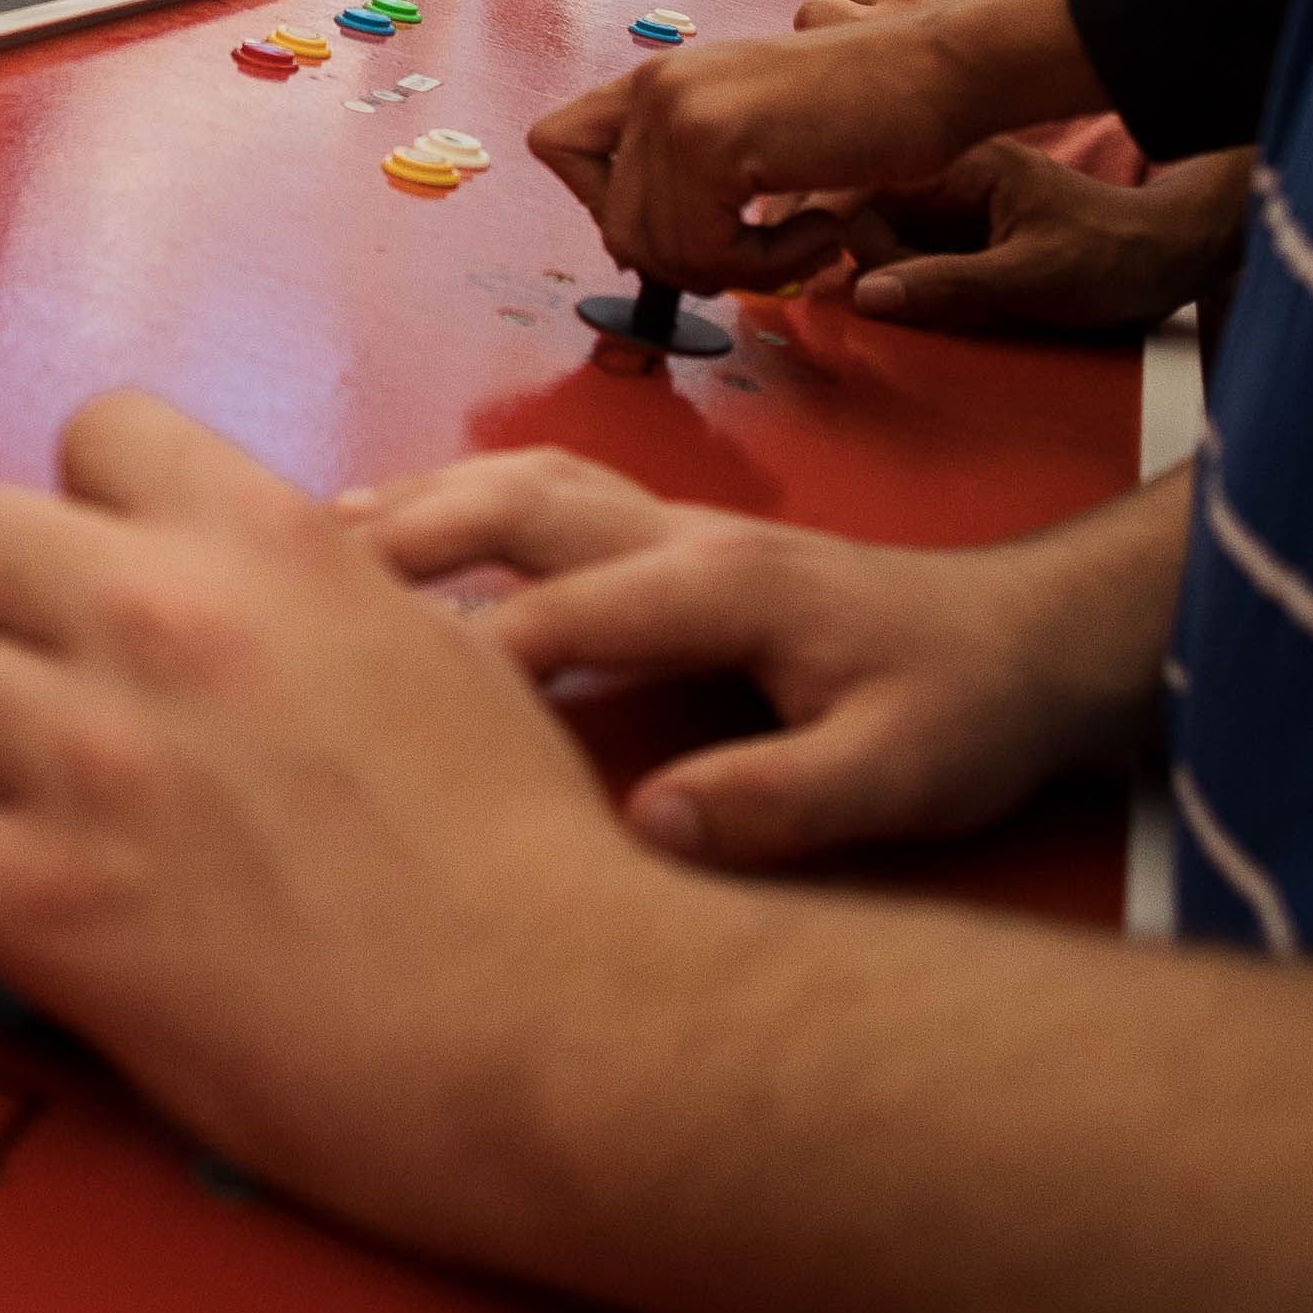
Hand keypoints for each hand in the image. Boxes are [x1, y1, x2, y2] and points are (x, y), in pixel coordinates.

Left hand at [0, 396, 684, 1248]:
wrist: (554, 1024)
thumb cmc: (522, 844)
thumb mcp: (429, 640)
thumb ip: (302, 587)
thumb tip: (222, 583)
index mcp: (268, 536)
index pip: (100, 431)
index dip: (110, 514)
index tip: (142, 589)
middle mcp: (160, 617)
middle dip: (26, 615)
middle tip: (87, 705)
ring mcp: (87, 758)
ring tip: (47, 807)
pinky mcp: (39, 905)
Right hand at [348, 447, 1172, 867]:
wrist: (1030, 641)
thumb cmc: (963, 708)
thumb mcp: (902, 773)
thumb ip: (781, 801)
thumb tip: (647, 828)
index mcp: (728, 585)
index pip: (570, 613)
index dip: (473, 658)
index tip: (372, 713)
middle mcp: (683, 533)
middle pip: (521, 505)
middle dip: (406, 538)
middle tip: (283, 585)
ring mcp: (673, 525)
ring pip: (520, 485)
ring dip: (417, 506)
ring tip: (301, 545)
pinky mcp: (668, 538)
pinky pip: (537, 501)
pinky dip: (452, 508)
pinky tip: (392, 547)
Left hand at [526, 17, 996, 295]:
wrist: (934, 75)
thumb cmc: (864, 114)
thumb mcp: (752, 133)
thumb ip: (685, 175)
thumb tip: (631, 252)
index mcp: (657, 82)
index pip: (554, 146)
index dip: (607, 205)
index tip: (685, 218)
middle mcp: (654, 88)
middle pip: (615, 231)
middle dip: (693, 263)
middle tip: (767, 245)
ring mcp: (677, 111)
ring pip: (662, 253)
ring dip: (744, 268)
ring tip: (808, 231)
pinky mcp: (712, 142)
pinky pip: (708, 253)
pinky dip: (771, 266)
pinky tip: (821, 228)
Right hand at [843, 142, 1253, 337]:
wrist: (1170, 259)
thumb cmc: (1111, 257)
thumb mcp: (1029, 278)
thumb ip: (945, 283)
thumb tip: (865, 294)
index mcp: (965, 165)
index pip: (870, 192)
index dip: (866, 244)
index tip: (883, 289)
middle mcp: (956, 177)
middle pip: (875, 219)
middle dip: (887, 267)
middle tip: (930, 302)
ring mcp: (963, 206)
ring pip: (895, 242)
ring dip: (908, 281)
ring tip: (953, 304)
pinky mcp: (973, 235)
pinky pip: (924, 257)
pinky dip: (928, 286)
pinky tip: (958, 304)